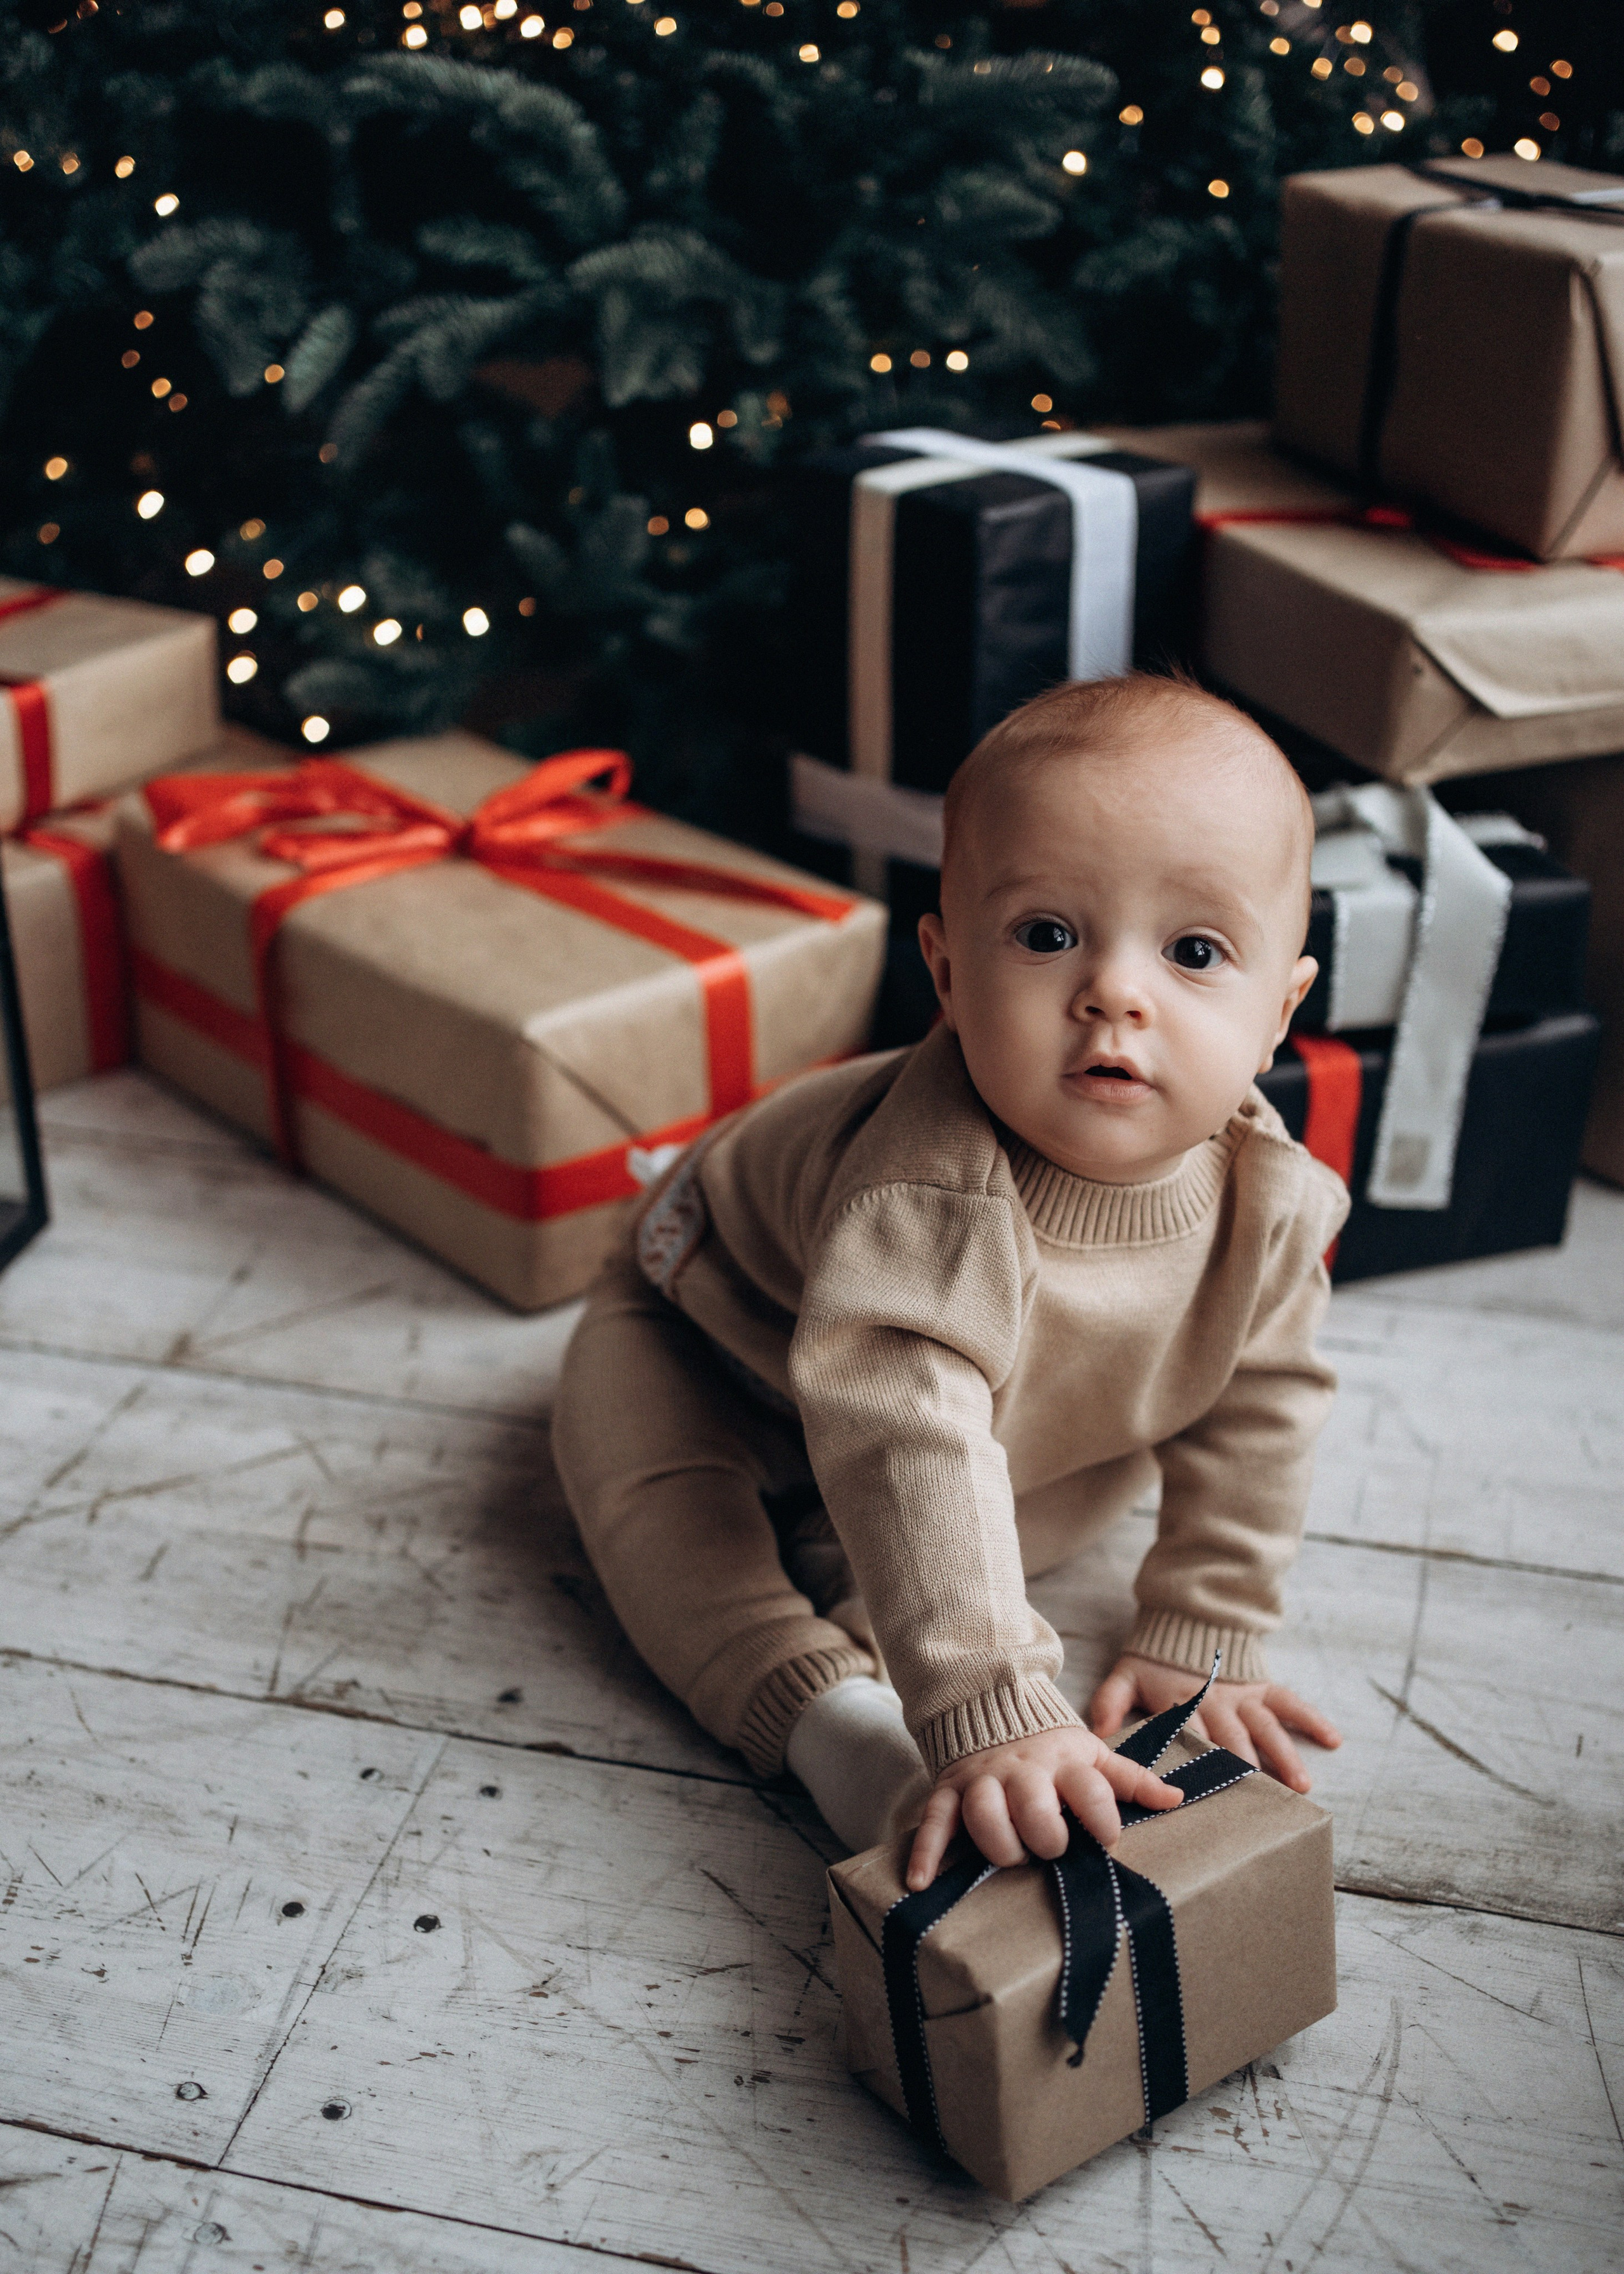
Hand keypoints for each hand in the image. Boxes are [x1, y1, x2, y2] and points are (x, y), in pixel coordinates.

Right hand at [905, 1722, 1182, 1891]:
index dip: (1103, 1817)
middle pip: (1034, 1805)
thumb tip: (1177, 1799)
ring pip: (984, 1812)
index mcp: (1066, 1761)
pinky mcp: (950, 1788)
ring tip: (1010, 1859)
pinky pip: (935, 1819)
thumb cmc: (1054, 1750)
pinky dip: (925, 1851)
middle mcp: (1024, 1769)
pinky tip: (921, 1882)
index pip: (1090, 1788)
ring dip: (998, 1843)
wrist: (992, 1708)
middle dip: (1046, 1835)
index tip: (1108, 1839)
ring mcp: (984, 1779)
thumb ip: (1132, 1780)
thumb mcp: (1094, 1757)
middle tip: (1052, 1848)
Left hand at [1088, 1654, 1341, 1794]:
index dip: (1199, 1762)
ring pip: (1267, 1727)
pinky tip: (1334, 1739)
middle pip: (1234, 1738)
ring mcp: (1243, 1695)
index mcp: (1183, 1702)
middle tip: (1262, 1799)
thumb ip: (1111, 1700)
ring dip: (1285, 1754)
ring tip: (1301, 1784)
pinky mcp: (1262, 1685)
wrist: (1187, 1617)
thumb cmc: (1155, 1657)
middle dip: (1247, 1767)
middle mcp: (1217, 1702)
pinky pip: (1291, 1702)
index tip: (1207, 1793)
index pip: (1191, 1737)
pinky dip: (1313, 1718)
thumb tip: (1096, 1731)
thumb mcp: (1126, 1674)